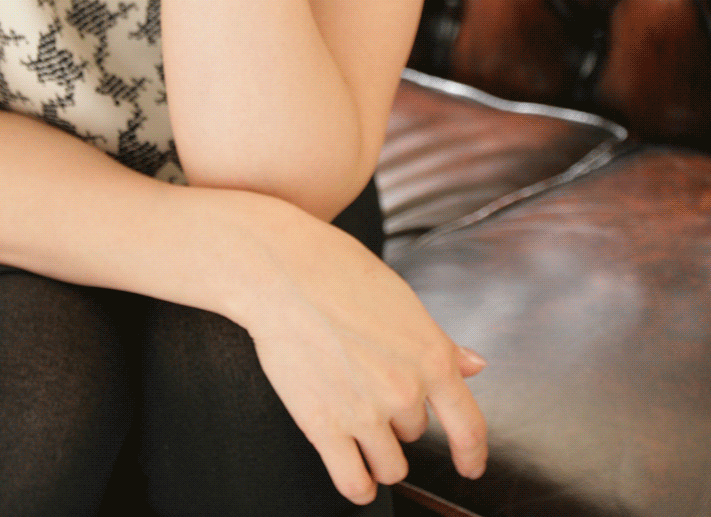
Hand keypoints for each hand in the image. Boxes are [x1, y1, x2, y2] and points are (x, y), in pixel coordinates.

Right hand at [243, 209, 487, 504]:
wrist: (283, 272)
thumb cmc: (338, 273)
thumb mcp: (402, 301)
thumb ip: (440, 343)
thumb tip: (474, 366)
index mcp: (431, 357)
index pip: (469, 426)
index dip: (473, 454)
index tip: (470, 465)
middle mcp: (405, 391)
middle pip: (416, 433)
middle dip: (398, 417)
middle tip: (369, 384)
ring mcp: (365, 413)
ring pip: (390, 466)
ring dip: (380, 453)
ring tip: (360, 427)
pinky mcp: (325, 427)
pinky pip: (354, 482)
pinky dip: (359, 485)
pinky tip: (355, 472)